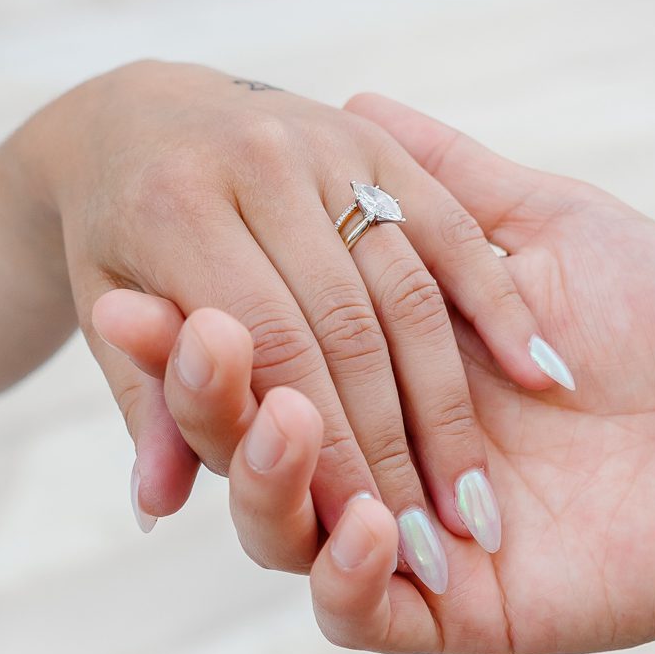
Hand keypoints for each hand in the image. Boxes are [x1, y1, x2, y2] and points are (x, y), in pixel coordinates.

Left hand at [0, 61, 565, 582]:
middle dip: (394, 448)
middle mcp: (254, 161)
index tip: (371, 538)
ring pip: (407, 288)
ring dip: (450, 402)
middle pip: (347, 328)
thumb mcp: (115, 317)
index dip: (331, 454)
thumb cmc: (114, 242)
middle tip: (435, 542)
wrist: (135, 111)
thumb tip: (159, 506)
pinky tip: (540, 376)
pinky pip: (452, 229)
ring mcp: (322, 141)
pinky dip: (500, 304)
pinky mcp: (376, 138)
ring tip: (477, 499)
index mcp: (174, 209)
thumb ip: (153, 409)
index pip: (276, 353)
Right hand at [108, 94, 654, 653]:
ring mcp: (403, 538)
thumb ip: (439, 187)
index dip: (186, 332)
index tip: (128, 290)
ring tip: (284, 415)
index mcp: (373, 371)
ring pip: (279, 531)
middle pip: (245, 443)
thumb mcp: (539, 230)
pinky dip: (343, 574)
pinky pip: (359, 614)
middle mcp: (372, 454)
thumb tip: (353, 98)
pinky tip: (366, 521)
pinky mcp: (450, 613)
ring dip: (264, 477)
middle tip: (190, 341)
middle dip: (202, 397)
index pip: (254, 355)